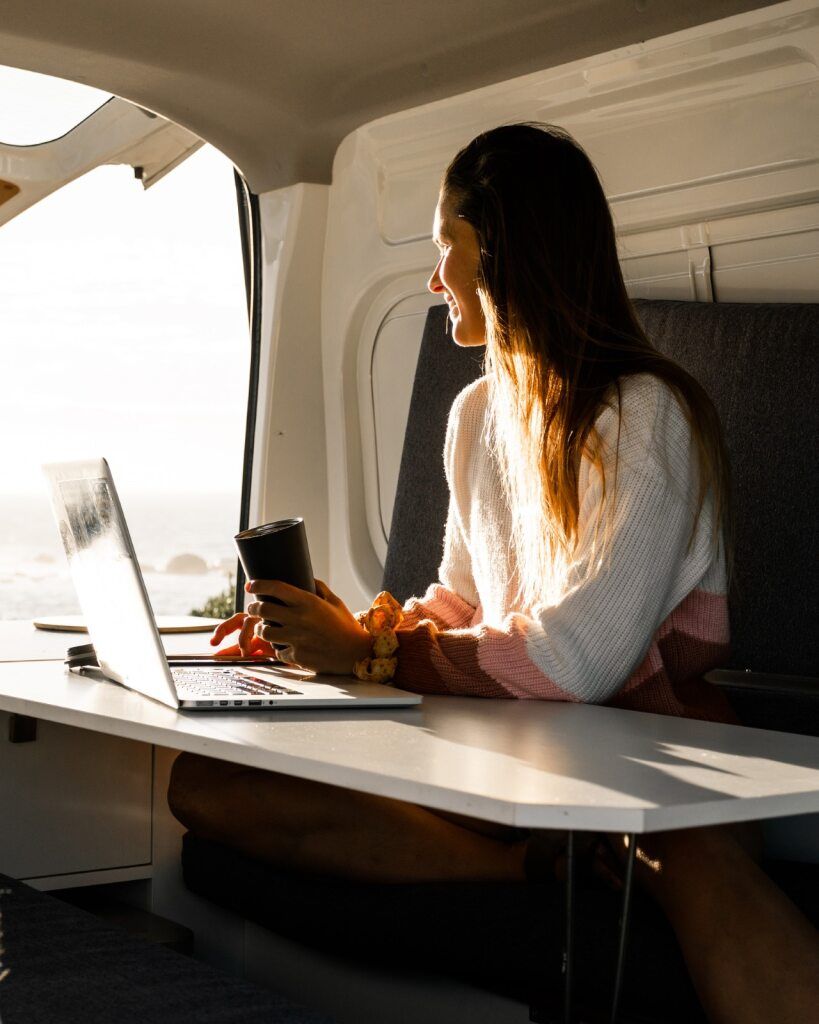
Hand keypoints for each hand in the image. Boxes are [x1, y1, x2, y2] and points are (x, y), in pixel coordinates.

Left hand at [214, 578, 371, 674]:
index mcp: (309, 602)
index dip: (260, 585)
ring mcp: (297, 638)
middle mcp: (300, 619)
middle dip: (254, 608)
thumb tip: (307, 578)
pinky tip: (283, 645)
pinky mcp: (297, 656)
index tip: (250, 585)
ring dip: (261, 629)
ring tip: (264, 627)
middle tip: (253, 608)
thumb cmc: (346, 626)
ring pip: (265, 631)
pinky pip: (278, 651)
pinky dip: (279, 648)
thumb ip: (319, 588)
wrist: (356, 653)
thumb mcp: (335, 602)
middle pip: (264, 609)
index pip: (277, 588)